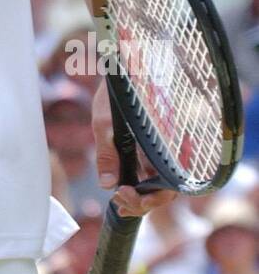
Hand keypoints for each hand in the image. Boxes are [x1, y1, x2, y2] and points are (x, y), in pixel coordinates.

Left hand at [91, 80, 177, 216]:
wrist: (123, 69)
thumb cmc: (116, 92)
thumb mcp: (104, 121)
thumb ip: (107, 152)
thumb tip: (107, 185)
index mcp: (161, 145)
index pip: (167, 186)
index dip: (148, 199)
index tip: (122, 195)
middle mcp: (165, 150)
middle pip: (165, 191)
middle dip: (142, 203)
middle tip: (119, 203)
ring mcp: (158, 151)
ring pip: (158, 186)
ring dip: (140, 198)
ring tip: (119, 200)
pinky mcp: (149, 150)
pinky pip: (150, 175)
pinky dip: (137, 187)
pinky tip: (121, 189)